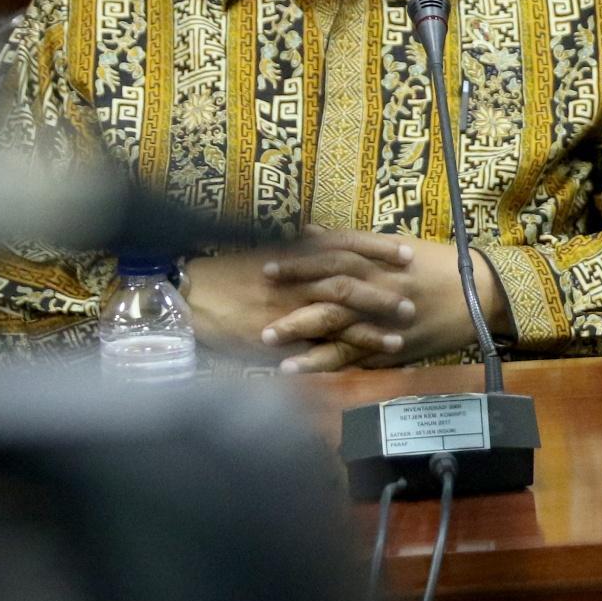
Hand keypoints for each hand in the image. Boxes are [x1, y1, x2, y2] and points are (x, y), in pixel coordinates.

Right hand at [181, 240, 415, 361]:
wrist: (188, 294)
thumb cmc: (229, 270)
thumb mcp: (267, 249)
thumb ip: (299, 245)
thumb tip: (321, 233)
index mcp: (296, 253)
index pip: (346, 244)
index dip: (379, 248)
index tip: (409, 253)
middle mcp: (296, 280)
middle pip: (348, 284)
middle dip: (382, 295)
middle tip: (413, 304)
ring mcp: (288, 311)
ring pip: (337, 320)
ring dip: (369, 333)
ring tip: (399, 342)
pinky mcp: (277, 339)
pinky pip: (312, 350)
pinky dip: (337, 359)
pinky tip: (359, 367)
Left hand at [264, 232, 511, 373]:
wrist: (484, 295)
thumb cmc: (441, 266)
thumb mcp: (399, 246)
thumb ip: (354, 243)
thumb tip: (309, 232)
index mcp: (383, 261)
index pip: (334, 258)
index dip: (300, 262)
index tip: (268, 268)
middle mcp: (383, 287)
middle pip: (332, 291)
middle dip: (294, 297)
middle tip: (257, 302)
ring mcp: (389, 318)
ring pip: (340, 325)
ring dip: (302, 333)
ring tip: (268, 339)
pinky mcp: (396, 345)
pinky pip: (355, 355)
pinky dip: (324, 362)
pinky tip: (296, 368)